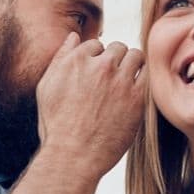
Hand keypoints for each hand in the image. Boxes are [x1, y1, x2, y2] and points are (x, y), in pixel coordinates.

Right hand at [34, 33, 144, 181]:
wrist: (72, 157)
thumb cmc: (56, 126)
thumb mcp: (46, 88)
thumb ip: (61, 58)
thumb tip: (74, 36)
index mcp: (76, 60)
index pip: (95, 44)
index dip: (96, 59)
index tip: (95, 75)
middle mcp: (100, 66)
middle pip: (118, 47)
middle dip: (115, 60)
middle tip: (111, 80)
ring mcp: (120, 81)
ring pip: (136, 56)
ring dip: (132, 65)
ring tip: (125, 83)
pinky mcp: (137, 98)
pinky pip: (147, 76)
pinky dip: (141, 81)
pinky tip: (133, 94)